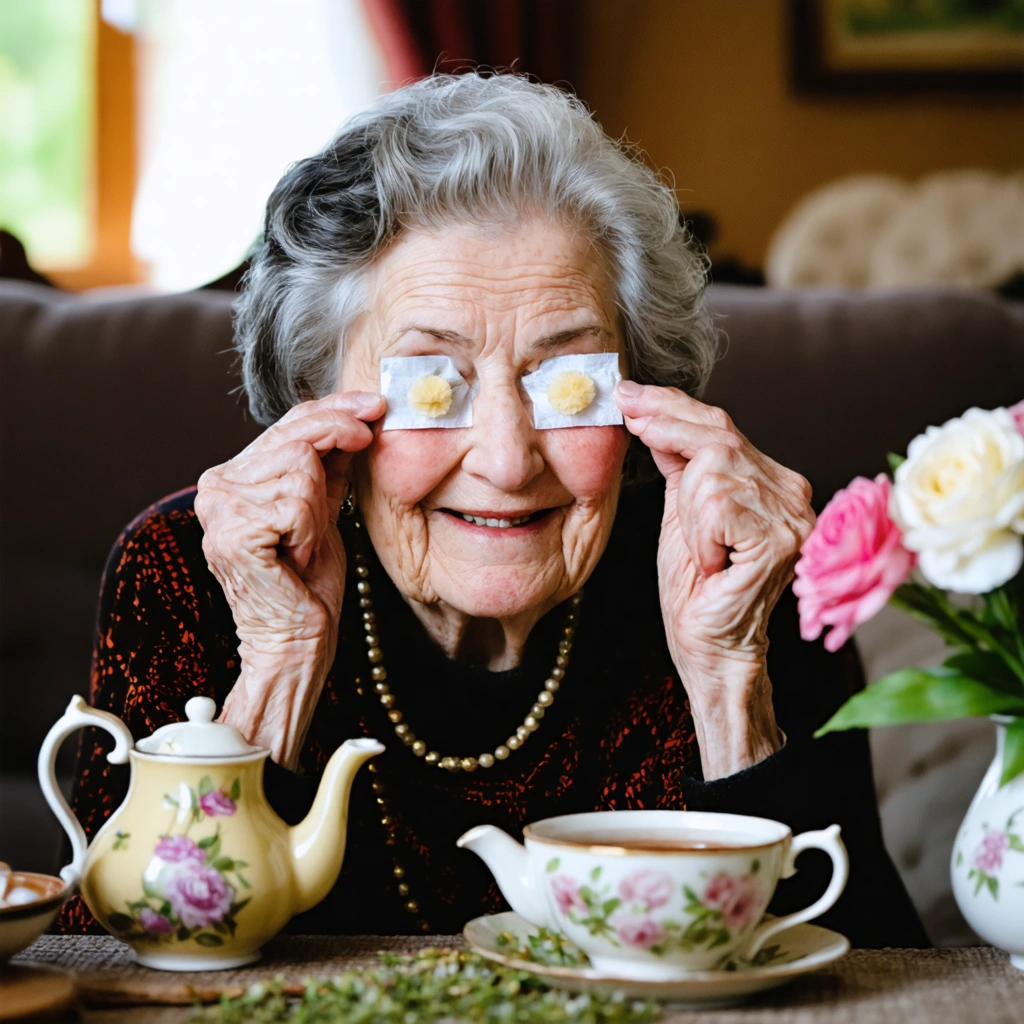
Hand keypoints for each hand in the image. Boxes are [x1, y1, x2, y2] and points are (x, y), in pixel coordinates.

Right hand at [195, 391, 384, 768]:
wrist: (297, 640)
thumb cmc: (309, 582)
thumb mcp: (324, 509)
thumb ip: (330, 464)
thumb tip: (360, 415)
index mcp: (234, 477)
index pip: (288, 423)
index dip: (335, 408)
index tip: (375, 405)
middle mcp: (216, 487)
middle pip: (296, 436)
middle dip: (339, 438)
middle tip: (367, 442)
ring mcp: (220, 509)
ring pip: (300, 466)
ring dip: (320, 506)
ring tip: (306, 542)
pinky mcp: (233, 532)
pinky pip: (297, 503)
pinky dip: (312, 529)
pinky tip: (298, 555)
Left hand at [615, 381, 814, 778]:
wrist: (707, 647)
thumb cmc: (694, 588)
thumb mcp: (679, 513)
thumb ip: (678, 465)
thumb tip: (652, 413)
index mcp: (771, 483)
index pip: (721, 428)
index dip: (672, 406)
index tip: (629, 394)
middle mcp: (793, 493)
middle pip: (719, 436)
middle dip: (664, 423)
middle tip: (627, 410)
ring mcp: (794, 516)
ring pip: (715, 468)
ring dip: (687, 508)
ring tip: (699, 547)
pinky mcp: (782, 540)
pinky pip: (718, 505)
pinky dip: (699, 532)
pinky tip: (712, 562)